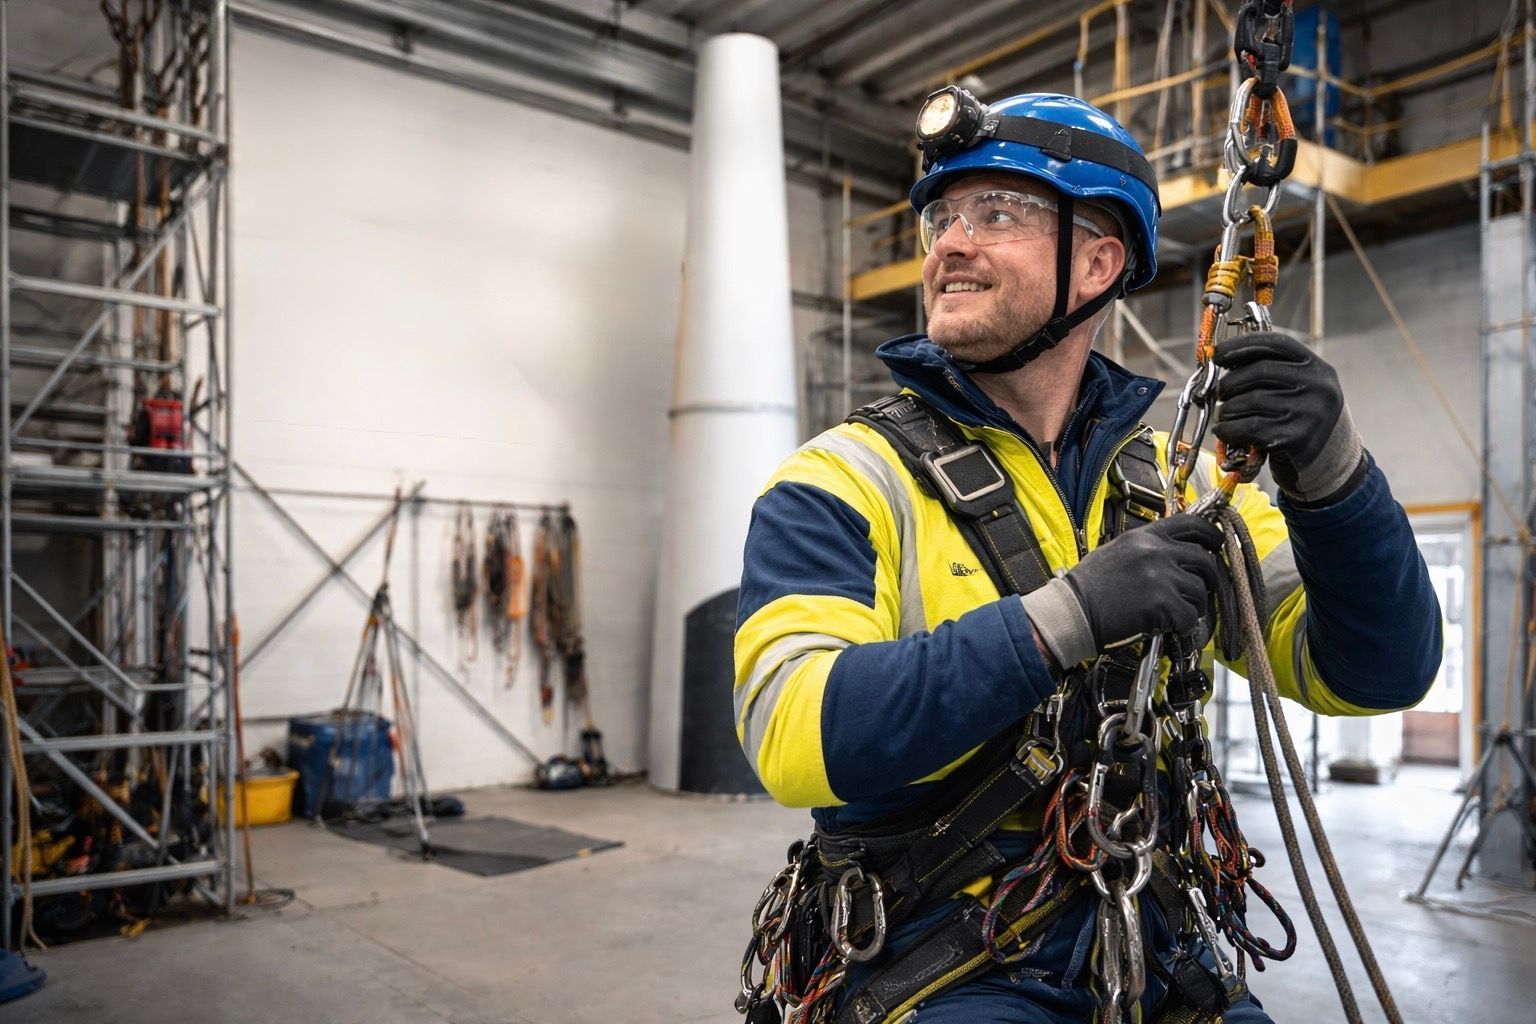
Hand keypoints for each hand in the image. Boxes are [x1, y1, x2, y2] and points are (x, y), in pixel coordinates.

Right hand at [1021, 514, 1224, 668]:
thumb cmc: (1089, 588)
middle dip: (1208, 578)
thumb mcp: (1117, 552)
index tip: (1216, 544)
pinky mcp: (1162, 603)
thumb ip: (1147, 548)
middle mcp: (1156, 551)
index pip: (1192, 524)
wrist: (1072, 612)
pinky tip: (1167, 626)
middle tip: (1199, 590)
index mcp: (1144, 536)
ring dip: (1193, 605)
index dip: (1212, 535)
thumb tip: (1174, 554)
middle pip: (1204, 560)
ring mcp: (1161, 577)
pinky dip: (1183, 625)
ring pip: (1200, 591)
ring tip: (1175, 612)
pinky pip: (1190, 616)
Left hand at [1211, 332, 1364, 503]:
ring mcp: (1309, 412)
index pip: (1276, 344)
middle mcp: (1318, 386)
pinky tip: (1222, 430)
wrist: (1325, 460)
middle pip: (1260, 371)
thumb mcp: (1297, 388)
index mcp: (1317, 367)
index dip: (1242, 345)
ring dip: (1228, 408)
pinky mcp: (1296, 438)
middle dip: (1230, 381)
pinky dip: (1228, 429)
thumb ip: (1270, 370)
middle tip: (1219, 392)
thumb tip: (1222, 357)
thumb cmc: (1299, 417)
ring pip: (1251, 400)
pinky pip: (1250, 427)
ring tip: (1224, 413)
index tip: (1217, 353)